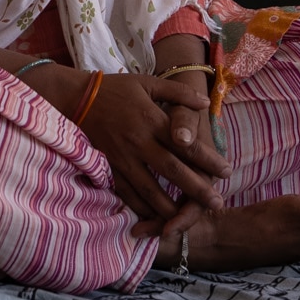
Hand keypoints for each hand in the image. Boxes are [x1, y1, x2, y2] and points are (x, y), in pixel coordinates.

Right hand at [76, 74, 227, 222]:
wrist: (73, 98)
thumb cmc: (114, 89)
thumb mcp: (148, 82)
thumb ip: (178, 93)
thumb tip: (205, 103)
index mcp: (151, 119)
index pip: (185, 144)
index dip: (207, 159)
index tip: (226, 171)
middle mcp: (139, 142)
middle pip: (172, 171)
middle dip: (196, 189)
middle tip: (216, 203)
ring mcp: (122, 157)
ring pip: (149, 189)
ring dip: (170, 206)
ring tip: (187, 217)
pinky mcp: (107, 167)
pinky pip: (126, 192)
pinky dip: (140, 207)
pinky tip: (153, 215)